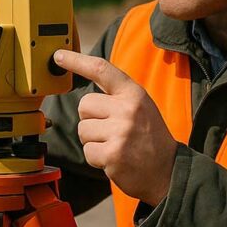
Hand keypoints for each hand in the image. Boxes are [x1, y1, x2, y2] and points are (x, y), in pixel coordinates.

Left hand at [52, 50, 177, 205]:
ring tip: (114, 144)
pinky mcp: (113, 154)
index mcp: (134, 93)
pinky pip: (87, 151)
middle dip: (90, 119)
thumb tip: (85, 77)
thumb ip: (115, 94)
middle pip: (84, 105)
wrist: (168, 170)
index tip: (59, 56)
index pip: (101, 69)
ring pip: (82, 130)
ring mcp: (120, 132)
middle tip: (110, 130)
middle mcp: (127, 109)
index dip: (77, 61)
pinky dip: (96, 158)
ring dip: (93, 140)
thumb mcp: (140, 106)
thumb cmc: (149, 137)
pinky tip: (114, 159)